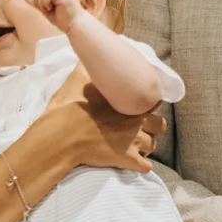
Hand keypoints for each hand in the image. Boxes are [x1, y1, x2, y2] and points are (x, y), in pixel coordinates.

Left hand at [28, 0, 82, 32]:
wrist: (75, 26)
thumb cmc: (63, 19)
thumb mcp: (46, 9)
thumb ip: (37, 2)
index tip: (47, 8)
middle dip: (39, 0)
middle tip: (47, 10)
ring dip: (42, 3)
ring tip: (50, 9)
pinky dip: (45, 3)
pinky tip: (53, 8)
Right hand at [44, 64, 164, 173]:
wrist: (60, 137)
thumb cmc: (68, 109)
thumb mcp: (75, 81)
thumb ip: (85, 67)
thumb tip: (85, 54)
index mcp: (128, 102)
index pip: (154, 103)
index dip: (147, 107)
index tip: (137, 110)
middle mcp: (136, 122)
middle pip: (160, 126)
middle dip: (151, 128)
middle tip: (137, 129)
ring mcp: (133, 142)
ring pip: (153, 146)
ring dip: (145, 147)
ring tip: (132, 146)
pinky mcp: (126, 160)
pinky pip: (146, 167)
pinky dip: (141, 166)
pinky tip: (131, 162)